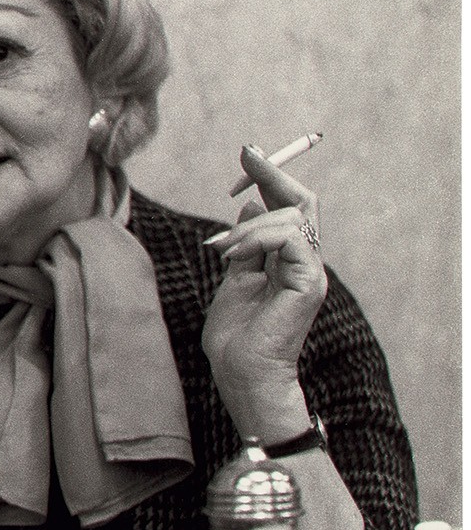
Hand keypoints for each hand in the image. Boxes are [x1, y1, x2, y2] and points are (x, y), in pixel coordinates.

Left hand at [201, 146, 326, 437]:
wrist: (242, 375)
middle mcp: (305, 262)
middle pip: (302, 201)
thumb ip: (245, 247)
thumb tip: (248, 209)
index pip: (289, 207)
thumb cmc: (235, 337)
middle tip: (246, 155)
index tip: (248, 155)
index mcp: (288, 260)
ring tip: (219, 250)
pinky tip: (232, 256)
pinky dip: (257, 238)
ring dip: (247, 226)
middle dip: (272, 174)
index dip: (271, 178)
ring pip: (291, 216)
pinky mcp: (308, 282)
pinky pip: (289, 238)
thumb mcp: (233, 280)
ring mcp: (310, 272)